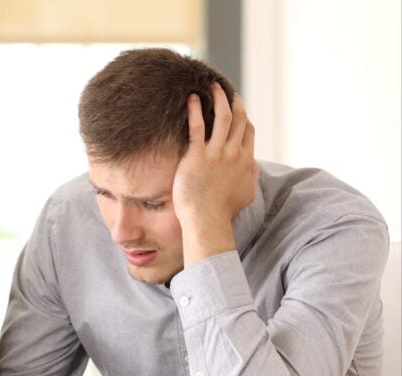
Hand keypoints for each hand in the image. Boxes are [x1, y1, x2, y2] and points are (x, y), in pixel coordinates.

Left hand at [172, 83, 258, 264]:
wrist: (207, 220)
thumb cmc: (223, 211)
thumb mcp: (246, 194)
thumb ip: (251, 177)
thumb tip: (253, 167)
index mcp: (245, 161)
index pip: (249, 131)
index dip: (244, 116)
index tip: (238, 107)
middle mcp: (234, 153)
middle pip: (238, 119)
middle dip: (234, 101)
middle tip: (225, 90)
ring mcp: (216, 153)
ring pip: (222, 117)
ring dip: (218, 98)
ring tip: (211, 86)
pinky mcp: (197, 156)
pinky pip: (197, 126)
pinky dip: (195, 110)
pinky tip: (191, 99)